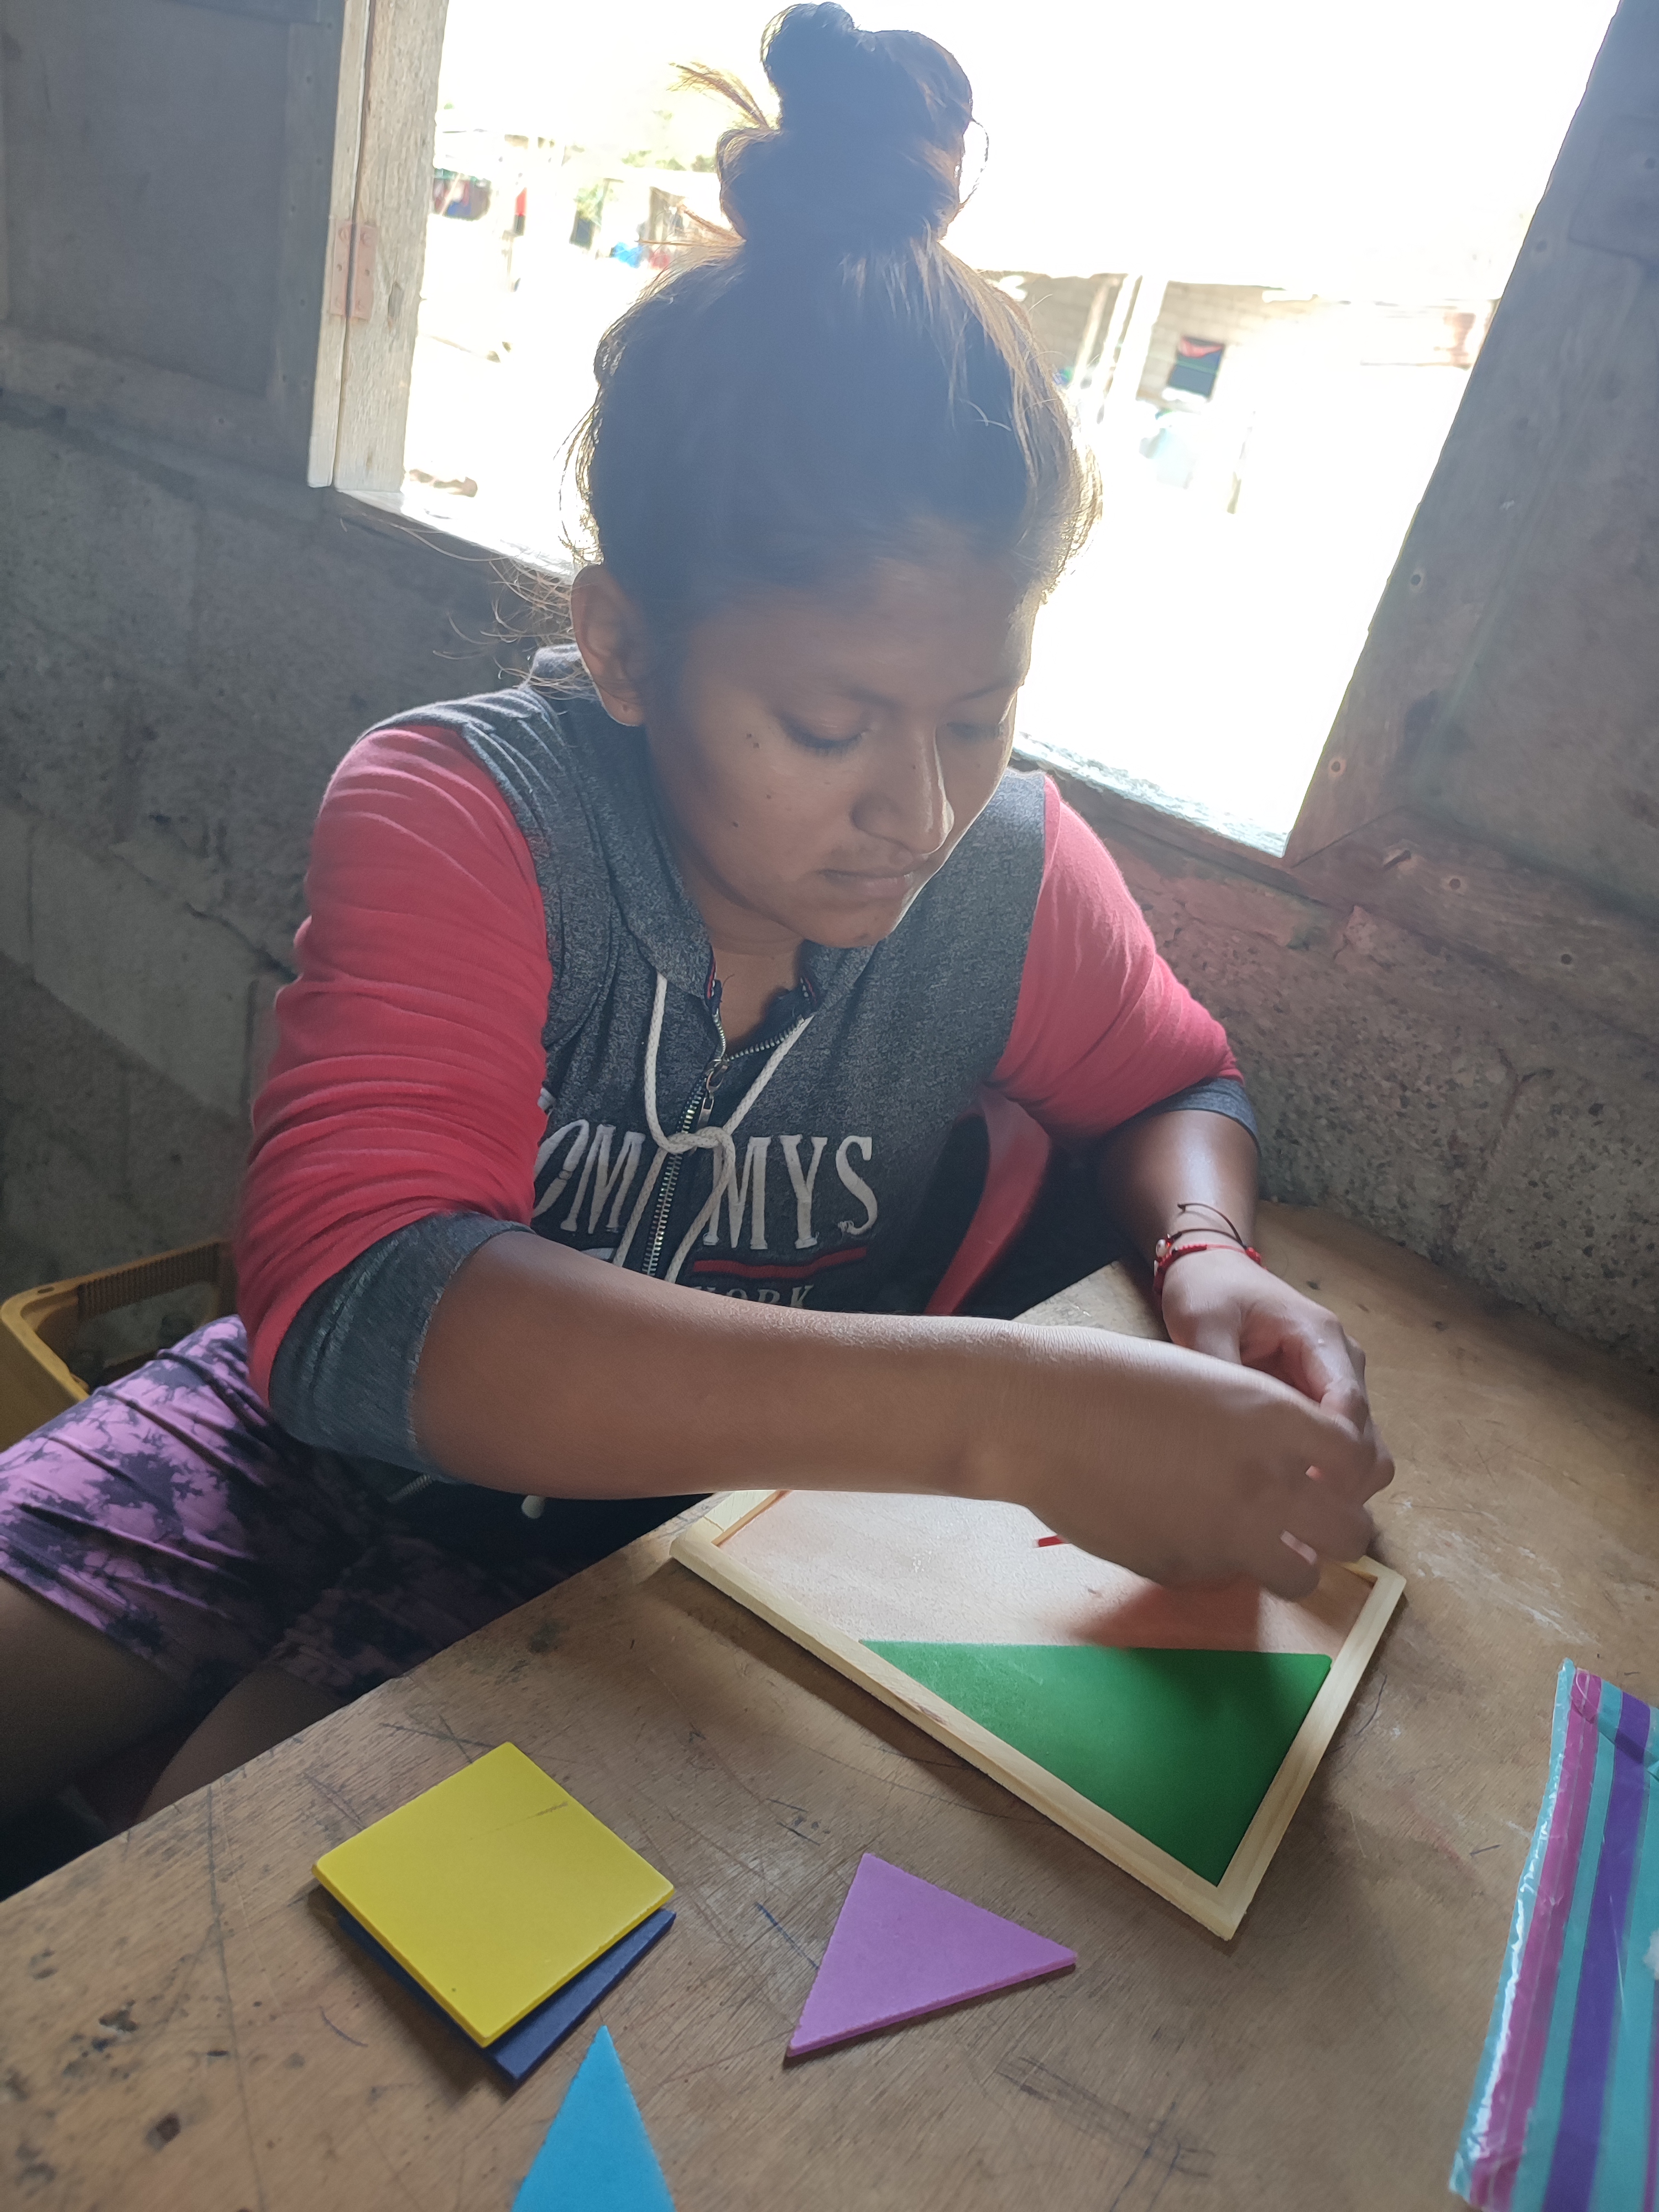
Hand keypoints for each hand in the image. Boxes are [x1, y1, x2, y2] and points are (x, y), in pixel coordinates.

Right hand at [984, 1326, 1383, 1598]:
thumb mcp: (1206, 1379)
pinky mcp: (1182, 1570)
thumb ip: (1262, 1427)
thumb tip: (1294, 1471)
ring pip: (1299, 1577)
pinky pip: (1223, 1577)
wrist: (1035, 1415)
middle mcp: (1263, 1483)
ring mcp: (1224, 1536)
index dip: (1348, 1471)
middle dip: (1335, 1528)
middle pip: (1350, 1533)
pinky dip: (1214, 1560)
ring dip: (1288, 1560)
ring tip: (1253, 1536)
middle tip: (1305, 1516)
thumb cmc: (1111, 1379)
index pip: (1361, 1463)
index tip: (1325, 1469)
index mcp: (1274, 1420)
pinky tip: (1174, 1523)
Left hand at [1157, 1248, 1393, 1503]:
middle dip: (1343, 1480)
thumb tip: (1225, 1427)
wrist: (1214, 1272)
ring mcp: (1334, 1385)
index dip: (1336, 1454)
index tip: (1307, 1492)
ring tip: (1287, 1516)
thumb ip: (1219, 1368)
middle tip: (1293, 1516)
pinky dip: (1322, 1476)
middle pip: (1366, 1436)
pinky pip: (1336, 1448)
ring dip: (1336, 1483)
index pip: (1348, 1405)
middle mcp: (1341, 1364)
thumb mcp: (1203, 1322)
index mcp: (1320, 1338)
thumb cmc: (1210, 1293)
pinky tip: (1283, 1499)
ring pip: (1361, 1449)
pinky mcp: (1320, 1404)